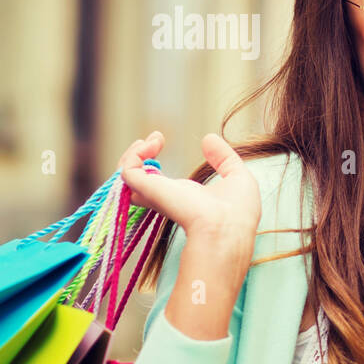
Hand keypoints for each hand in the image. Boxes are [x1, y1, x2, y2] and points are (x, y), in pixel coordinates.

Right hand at [117, 130, 260, 258]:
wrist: (227, 226)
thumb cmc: (238, 210)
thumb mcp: (237, 176)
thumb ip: (223, 157)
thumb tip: (208, 138)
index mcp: (183, 197)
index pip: (156, 183)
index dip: (152, 162)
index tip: (161, 140)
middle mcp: (164, 197)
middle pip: (135, 178)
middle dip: (137, 155)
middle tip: (155, 139)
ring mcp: (154, 194)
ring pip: (126, 173)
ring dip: (134, 152)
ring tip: (154, 139)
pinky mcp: (147, 190)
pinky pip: (127, 170)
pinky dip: (135, 154)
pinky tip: (152, 145)